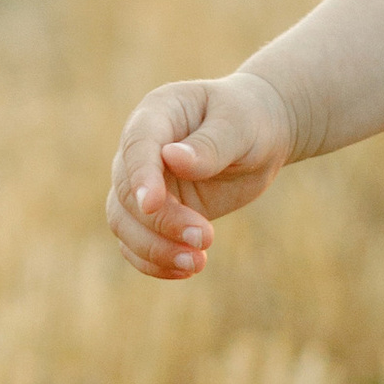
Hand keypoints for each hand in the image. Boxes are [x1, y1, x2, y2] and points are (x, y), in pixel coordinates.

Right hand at [106, 70, 295, 279]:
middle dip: (162, 222)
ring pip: (124, 223)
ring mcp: (144, 183)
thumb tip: (173, 159)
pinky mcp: (155, 213)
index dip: (141, 177)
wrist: (259, 136)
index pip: (138, 145)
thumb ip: (210, 144)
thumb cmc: (249, 119)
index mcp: (157, 114)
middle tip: (206, 238)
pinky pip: (138, 243)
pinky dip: (155, 261)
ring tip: (197, 262)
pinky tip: (187, 269)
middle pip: (126, 193)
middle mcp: (141, 150)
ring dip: (155, 249)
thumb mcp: (239, 125)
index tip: (152, 205)